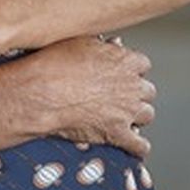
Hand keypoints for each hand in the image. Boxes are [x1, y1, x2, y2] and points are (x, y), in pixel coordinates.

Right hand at [12, 35, 155, 156]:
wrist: (41, 94)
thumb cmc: (53, 66)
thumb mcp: (78, 43)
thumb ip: (101, 45)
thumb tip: (113, 45)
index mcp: (125, 62)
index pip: (143, 64)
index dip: (131, 71)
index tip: (123, 74)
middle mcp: (132, 86)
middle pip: (148, 91)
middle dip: (136, 94)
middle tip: (121, 96)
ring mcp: (127, 111)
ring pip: (147, 115)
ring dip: (137, 117)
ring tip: (124, 117)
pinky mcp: (118, 134)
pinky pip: (140, 145)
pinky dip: (138, 147)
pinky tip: (133, 145)